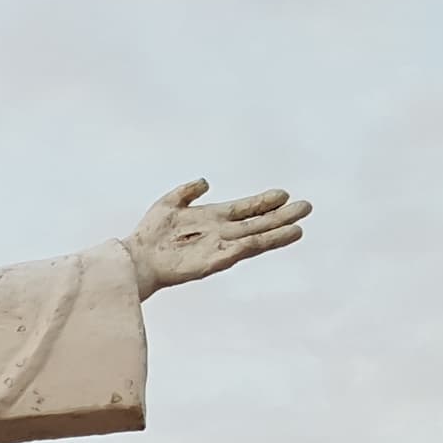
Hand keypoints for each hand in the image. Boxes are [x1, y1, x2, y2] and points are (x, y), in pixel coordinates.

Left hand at [124, 180, 310, 293]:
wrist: (136, 258)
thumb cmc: (149, 234)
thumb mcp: (169, 202)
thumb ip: (188, 191)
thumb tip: (205, 181)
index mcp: (213, 217)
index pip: (245, 208)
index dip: (263, 201)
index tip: (284, 193)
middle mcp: (221, 232)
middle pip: (257, 222)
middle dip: (281, 215)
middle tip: (306, 206)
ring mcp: (219, 247)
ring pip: (255, 237)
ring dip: (277, 232)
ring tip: (299, 226)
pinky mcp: (215, 261)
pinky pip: (240, 251)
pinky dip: (258, 244)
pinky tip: (271, 239)